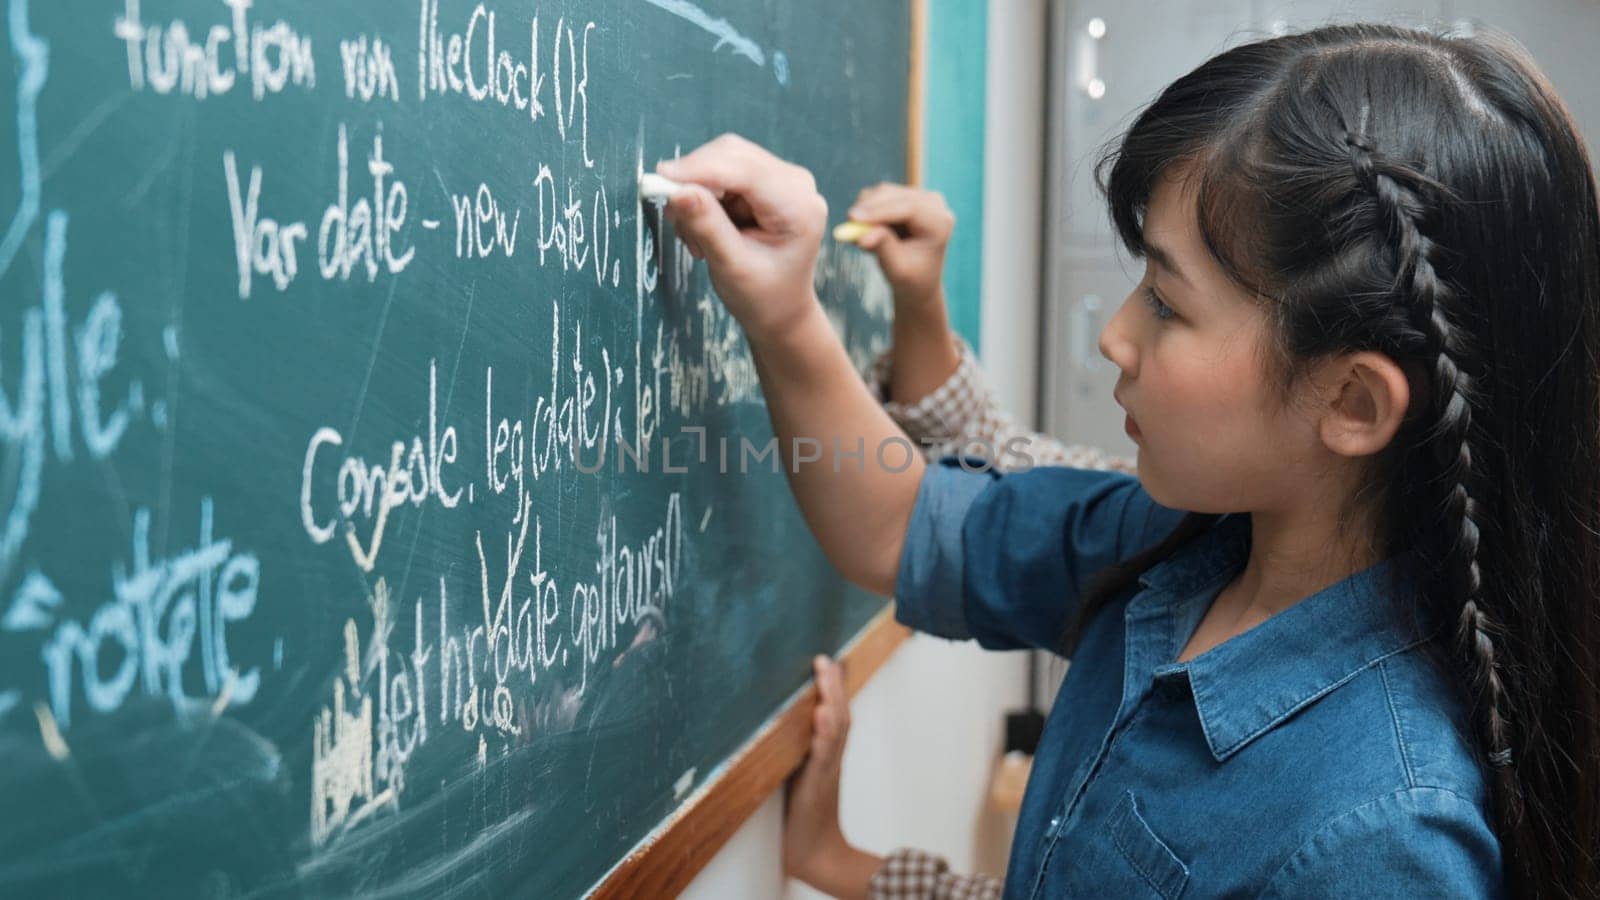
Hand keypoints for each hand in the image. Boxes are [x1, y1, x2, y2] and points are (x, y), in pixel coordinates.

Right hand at [658, 134, 828, 345]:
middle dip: (696, 182)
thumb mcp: (732, 267)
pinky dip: (705, 196)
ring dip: (698, 193)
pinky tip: (707, 229)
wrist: (780, 309)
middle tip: (678, 222)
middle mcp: (795, 183)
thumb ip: (707, 226)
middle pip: (732, 155)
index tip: (661, 178)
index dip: (700, 169)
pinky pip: (723, 171)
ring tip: (698, 238)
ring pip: (722, 160)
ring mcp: (782, 178)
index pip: (744, 170)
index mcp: (799, 207)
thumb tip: (677, 190)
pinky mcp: (766, 180)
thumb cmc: (762, 295)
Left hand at [784, 655, 852, 883]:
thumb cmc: (804, 815)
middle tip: (826, 660)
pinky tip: (819, 715)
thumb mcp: (800, 776)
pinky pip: (823, 756)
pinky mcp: (817, 786)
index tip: (827, 662)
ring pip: (836, 730)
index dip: (833, 689)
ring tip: (826, 674)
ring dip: (832, 700)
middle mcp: (830, 759)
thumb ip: (797, 751)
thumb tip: (783, 726)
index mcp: (827, 755)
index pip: (836, 715)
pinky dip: (822, 734)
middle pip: (840, 716)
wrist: (814, 852)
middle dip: (834, 686)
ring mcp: (826, 771)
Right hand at [847, 183, 955, 309]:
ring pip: (882, 193)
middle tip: (846, 226)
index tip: (852, 219)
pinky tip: (869, 233)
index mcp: (940, 222)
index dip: (878, 211)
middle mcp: (933, 203)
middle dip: (867, 209)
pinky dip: (867, 212)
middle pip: (893, 195)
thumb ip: (883, 248)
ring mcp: (919, 196)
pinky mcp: (905, 195)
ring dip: (866, 213)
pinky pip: (878, 196)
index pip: (908, 208)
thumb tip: (861, 236)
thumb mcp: (897, 269)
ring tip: (863, 241)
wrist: (917, 280)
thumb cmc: (910, 278)